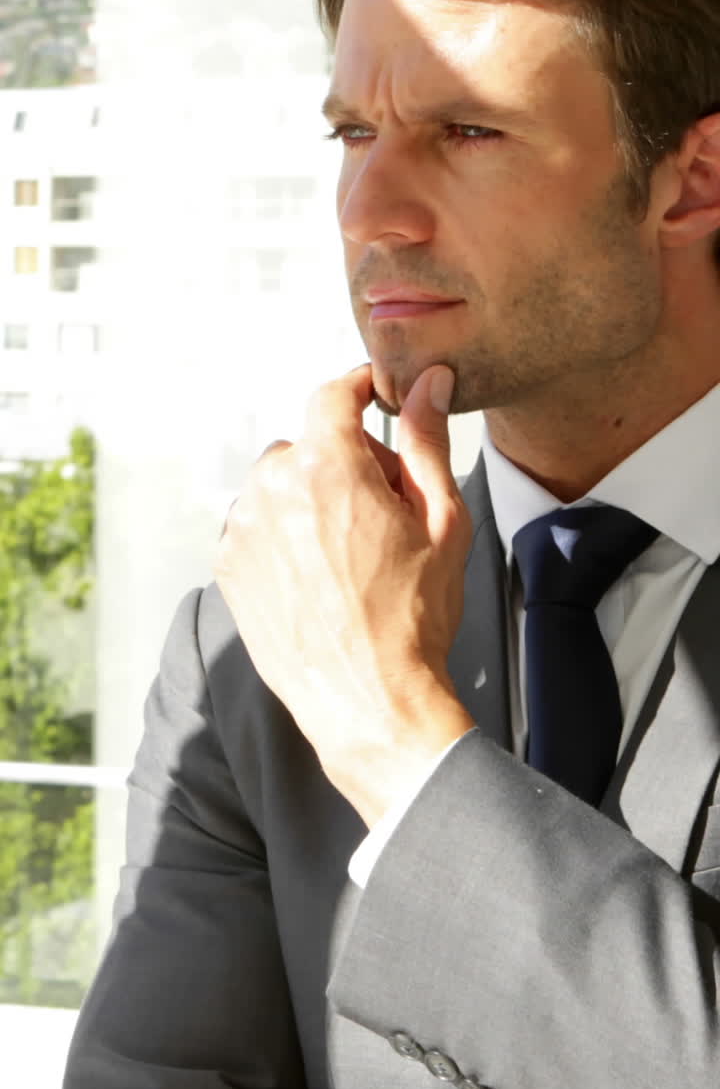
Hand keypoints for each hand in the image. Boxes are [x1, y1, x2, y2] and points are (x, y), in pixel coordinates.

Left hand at [214, 362, 474, 825]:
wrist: (370, 702)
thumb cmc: (411, 621)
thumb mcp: (443, 522)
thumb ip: (427, 441)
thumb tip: (428, 385)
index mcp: (329, 468)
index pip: (332, 396)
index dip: (357, 388)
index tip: (368, 394)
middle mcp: (274, 490)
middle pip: (309, 446)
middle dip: (344, 464)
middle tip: (381, 514)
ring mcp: (244, 529)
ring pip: (278, 484)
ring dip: (308, 498)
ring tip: (346, 553)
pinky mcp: (229, 566)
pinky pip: (255, 523)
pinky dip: (281, 533)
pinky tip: (316, 575)